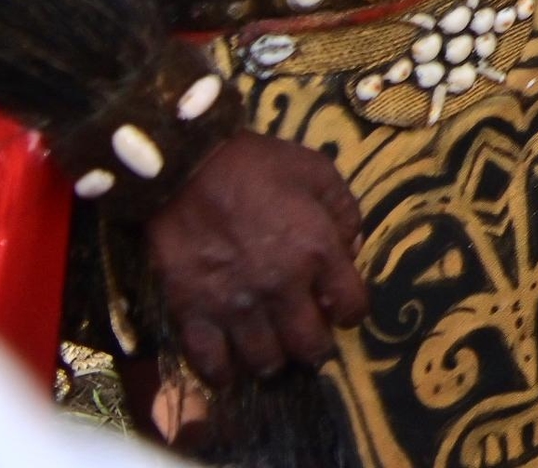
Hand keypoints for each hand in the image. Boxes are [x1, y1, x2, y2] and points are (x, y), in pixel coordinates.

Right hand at [146, 132, 367, 385]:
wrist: (185, 166)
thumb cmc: (256, 164)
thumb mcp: (317, 171)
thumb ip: (345, 212)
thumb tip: (352, 250)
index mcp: (317, 251)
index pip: (352, 307)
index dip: (349, 311)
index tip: (339, 307)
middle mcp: (281, 287)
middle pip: (310, 347)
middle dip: (315, 347)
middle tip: (307, 339)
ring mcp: (235, 305)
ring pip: (265, 362)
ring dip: (273, 360)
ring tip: (271, 350)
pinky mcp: (193, 312)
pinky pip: (211, 363)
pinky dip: (223, 373)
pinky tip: (229, 367)